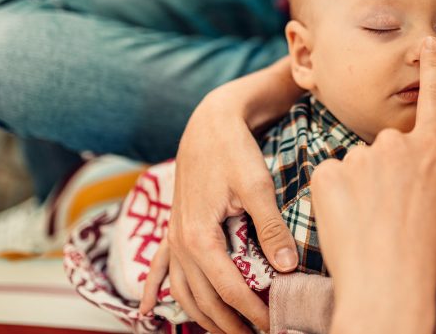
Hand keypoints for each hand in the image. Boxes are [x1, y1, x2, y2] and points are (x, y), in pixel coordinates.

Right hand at [150, 62, 301, 332]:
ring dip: (203, 317)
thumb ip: (270, 227)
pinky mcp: (175, 228)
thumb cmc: (234, 151)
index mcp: (199, 237)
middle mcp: (181, 242)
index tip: (276, 324)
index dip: (253, 311)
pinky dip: (155, 291)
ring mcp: (174, 237)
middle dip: (230, 323)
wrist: (210, 122)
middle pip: (204, 298)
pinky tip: (148, 312)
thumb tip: (286, 268)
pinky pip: (162, 268)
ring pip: (184, 291)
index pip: (229, 288)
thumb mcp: (257, 186)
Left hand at [310, 36, 435, 333]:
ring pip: (353, 164)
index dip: (431, 69)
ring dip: (356, 186)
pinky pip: (329, 178)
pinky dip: (333, 197)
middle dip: (380, 171)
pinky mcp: (328, 171)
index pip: (432, 101)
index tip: (429, 42)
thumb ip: (430, 174)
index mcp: (429, 154)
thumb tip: (420, 165)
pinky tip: (344, 222)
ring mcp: (360, 156)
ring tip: (365, 223)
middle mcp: (396, 145)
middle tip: (385, 210)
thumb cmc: (422, 252)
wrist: (386, 280)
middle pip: (382, 147)